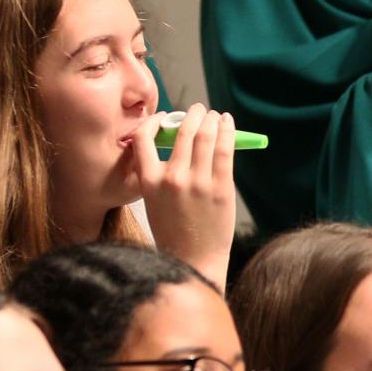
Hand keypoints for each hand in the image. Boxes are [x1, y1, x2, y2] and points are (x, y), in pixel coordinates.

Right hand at [132, 105, 235, 288]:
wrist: (193, 260)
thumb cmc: (173, 231)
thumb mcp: (152, 202)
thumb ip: (157, 173)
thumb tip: (174, 141)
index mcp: (149, 181)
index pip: (143, 138)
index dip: (153, 122)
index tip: (163, 117)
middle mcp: (173, 178)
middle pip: (183, 132)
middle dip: (192, 114)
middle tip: (197, 109)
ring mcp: (199, 183)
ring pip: (205, 136)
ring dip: (210, 119)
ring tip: (214, 115)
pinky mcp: (222, 188)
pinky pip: (225, 150)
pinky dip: (227, 131)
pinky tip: (227, 123)